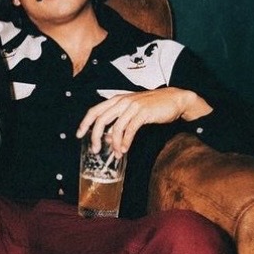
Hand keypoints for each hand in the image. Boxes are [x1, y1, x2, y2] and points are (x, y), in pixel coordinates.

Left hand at [78, 88, 212, 156]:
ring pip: (116, 127)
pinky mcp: (143, 113)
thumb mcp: (132, 110)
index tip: (79, 135)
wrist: (174, 99)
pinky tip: (124, 149)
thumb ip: (119, 121)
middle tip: (95, 149)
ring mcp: (132, 106)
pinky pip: (130, 130)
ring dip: (113, 143)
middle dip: (95, 136)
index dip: (85, 123)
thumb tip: (107, 136)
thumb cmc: (152, 106)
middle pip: (101, 119)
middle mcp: (122, 101)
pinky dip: (125, 141)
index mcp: (116, 100)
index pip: (94, 110)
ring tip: (115, 154)